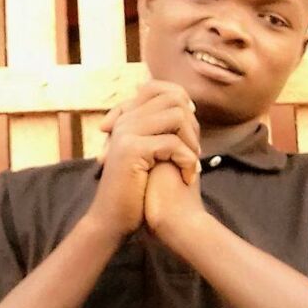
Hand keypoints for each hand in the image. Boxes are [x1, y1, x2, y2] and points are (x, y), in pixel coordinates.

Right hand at [85, 81, 200, 239]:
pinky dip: (187, 160)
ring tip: (191, 164)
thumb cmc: (137, 189)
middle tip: (193, 152)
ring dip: (191, 142)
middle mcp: (124, 120)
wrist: (113, 219)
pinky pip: (172, 143)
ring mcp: (125, 132)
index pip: (158, 87)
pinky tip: (187, 177)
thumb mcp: (151, 153)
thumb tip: (190, 107)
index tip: (190, 127)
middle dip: (192, 125)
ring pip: (176, 117)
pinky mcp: (131, 149)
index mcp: (127, 117)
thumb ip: (163, 129)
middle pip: (173, 99)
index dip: (182, 101)